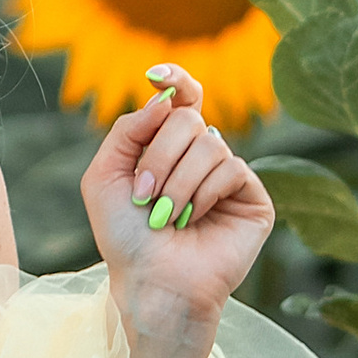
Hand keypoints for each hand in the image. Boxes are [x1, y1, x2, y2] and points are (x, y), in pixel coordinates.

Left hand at [80, 65, 275, 337]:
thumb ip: (127, 130)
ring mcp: (228, 176)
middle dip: (158, 156)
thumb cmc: (125, 237)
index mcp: (167, 147)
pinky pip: (232, 168)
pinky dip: (204, 193)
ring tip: (165, 217)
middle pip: (187, 118)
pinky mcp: (252, 197)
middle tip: (143, 194)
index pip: (183, 98)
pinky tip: (193, 219)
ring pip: (210, 143)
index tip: (156, 75)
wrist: (152, 282)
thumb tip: (164, 100)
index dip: (176, 79)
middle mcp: (201, 156)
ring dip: (177, 182)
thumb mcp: (104, 176)